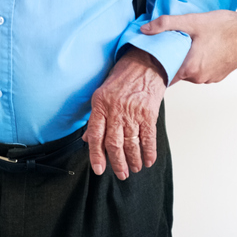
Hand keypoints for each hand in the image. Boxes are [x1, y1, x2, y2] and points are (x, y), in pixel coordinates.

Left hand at [84, 47, 166, 179]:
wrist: (145, 63)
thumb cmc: (122, 78)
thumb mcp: (102, 93)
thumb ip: (95, 117)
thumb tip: (87, 139)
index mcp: (100, 104)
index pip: (95, 134)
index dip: (96, 154)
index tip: (99, 169)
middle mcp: (116, 109)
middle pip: (114, 143)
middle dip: (117, 162)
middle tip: (121, 174)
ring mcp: (133, 112)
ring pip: (131, 143)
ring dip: (133, 160)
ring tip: (133, 169)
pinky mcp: (149, 113)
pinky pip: (148, 138)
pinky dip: (148, 152)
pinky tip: (147, 161)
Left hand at [140, 10, 236, 83]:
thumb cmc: (225, 27)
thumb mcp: (191, 21)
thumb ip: (165, 25)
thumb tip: (145, 29)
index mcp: (191, 68)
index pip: (165, 76)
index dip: (158, 67)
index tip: (154, 58)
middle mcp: (200, 78)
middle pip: (177, 73)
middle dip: (174, 60)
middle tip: (174, 44)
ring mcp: (211, 78)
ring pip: (191, 72)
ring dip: (188, 61)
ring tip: (190, 44)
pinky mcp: (220, 75)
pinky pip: (203, 71)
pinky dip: (200, 61)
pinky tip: (204, 47)